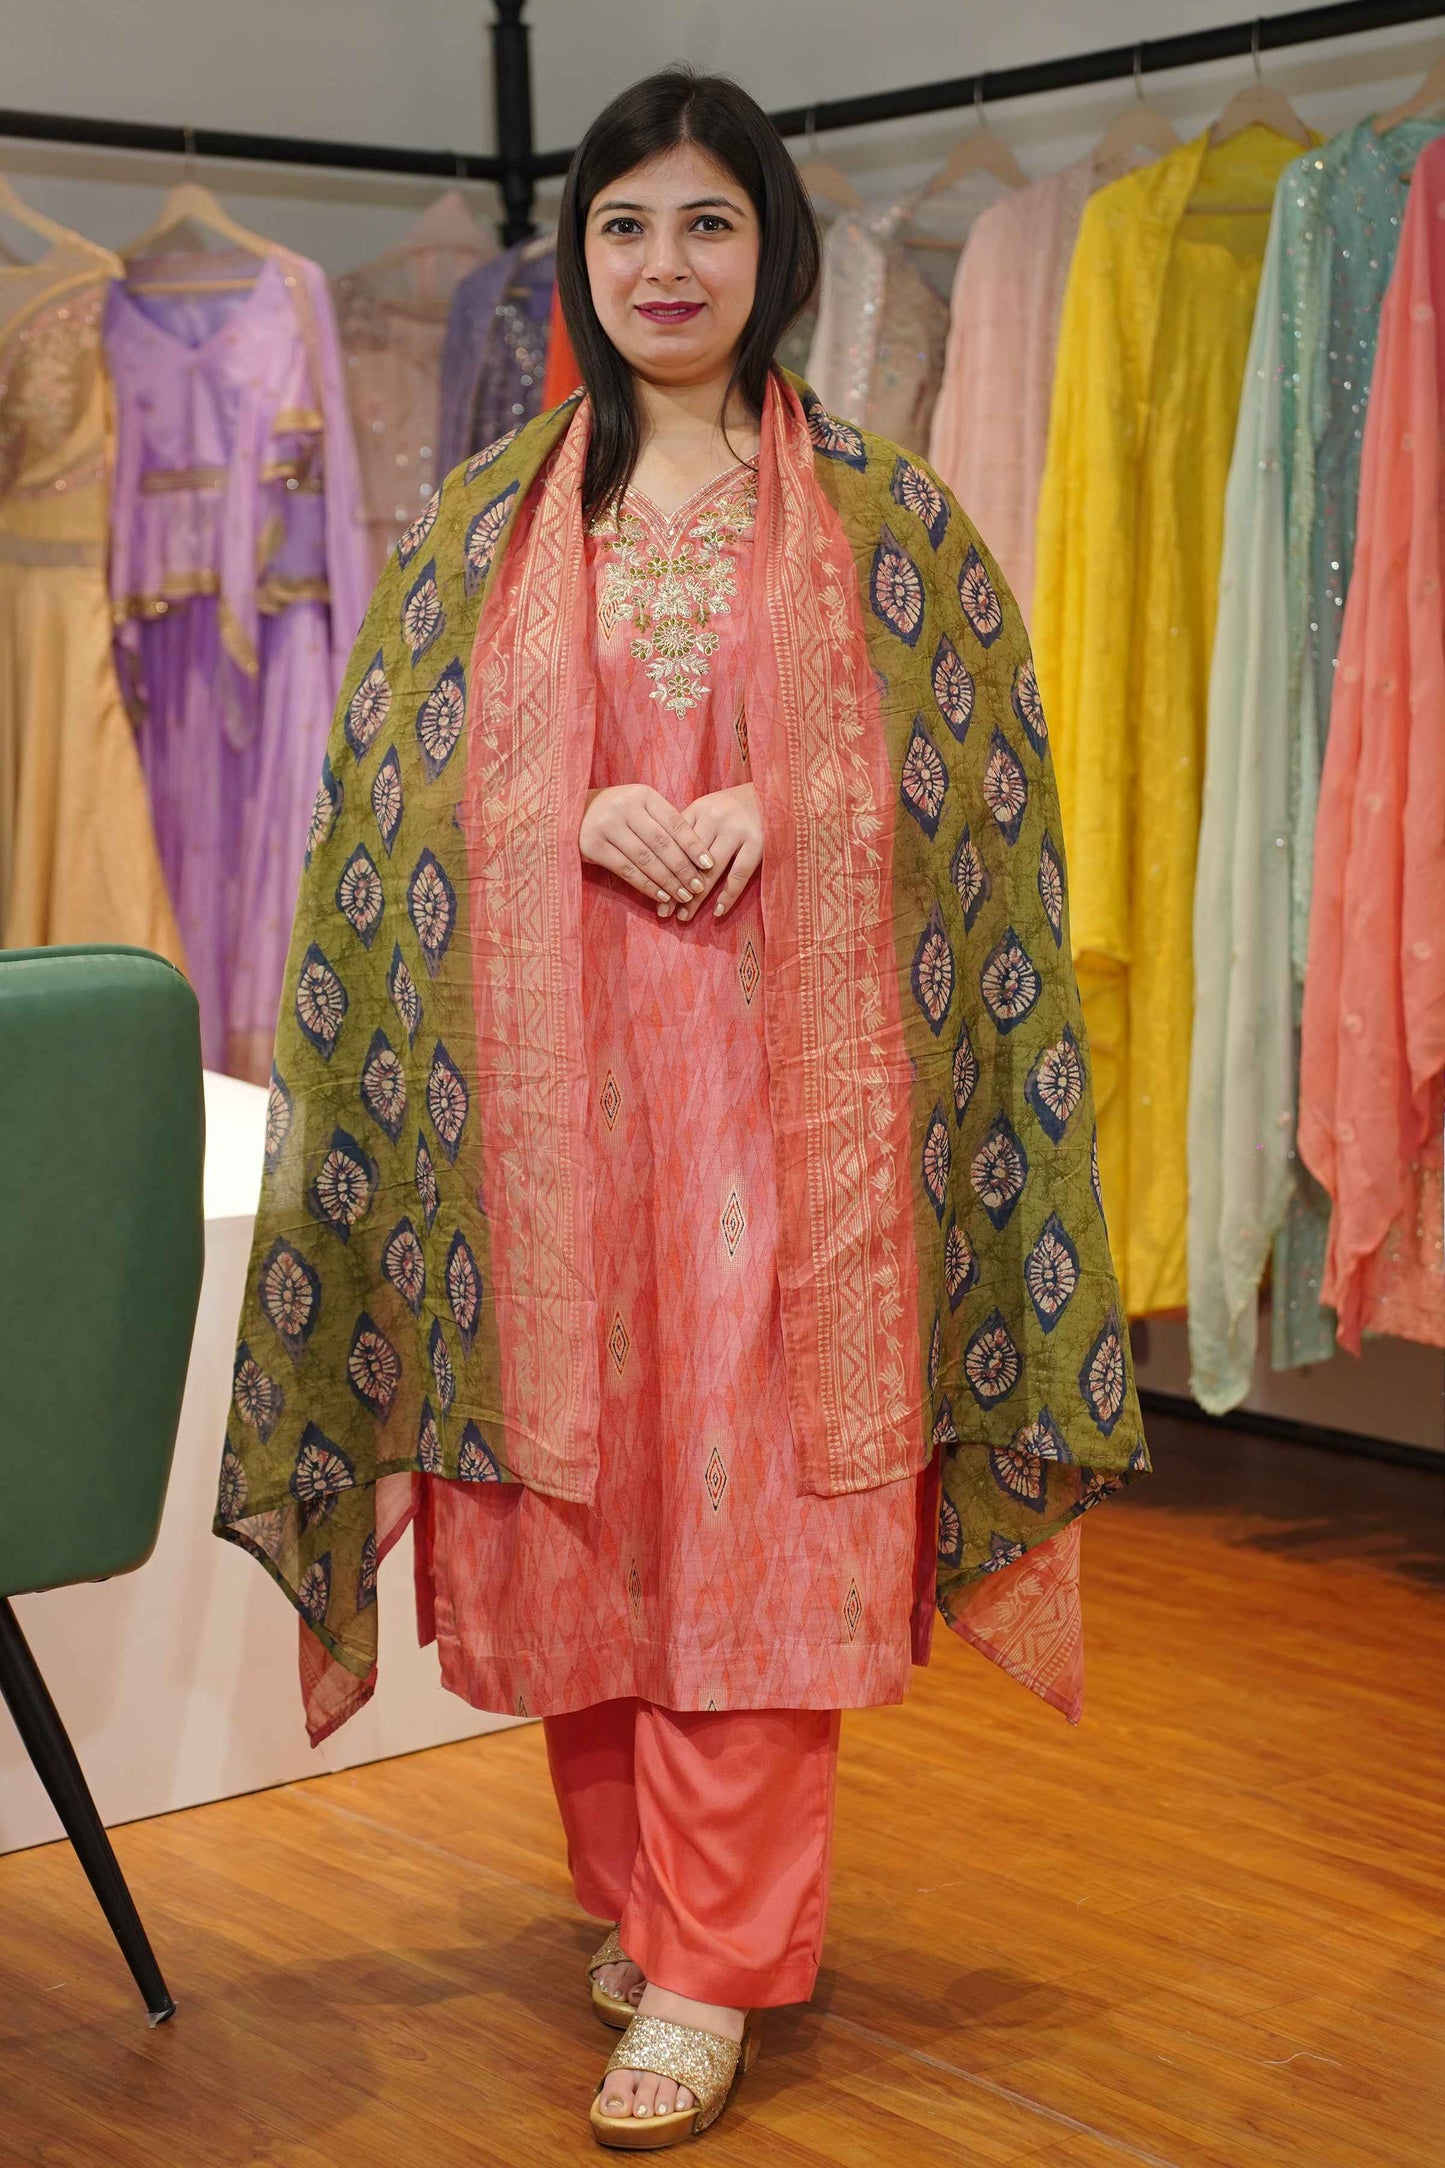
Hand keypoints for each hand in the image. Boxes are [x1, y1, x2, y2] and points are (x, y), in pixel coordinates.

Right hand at [579, 784, 713, 906]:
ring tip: (684, 896)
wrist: (568, 812)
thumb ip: (661, 823)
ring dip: (668, 881)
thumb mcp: (638, 807)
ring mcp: (607, 826)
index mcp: (643, 794)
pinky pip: (627, 870)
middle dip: (684, 868)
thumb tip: (696, 856)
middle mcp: (626, 807)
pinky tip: (661, 896)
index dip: (694, 845)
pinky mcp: (593, 846)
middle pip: (662, 843)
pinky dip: (647, 885)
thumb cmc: (614, 812)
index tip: (710, 864)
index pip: (675, 822)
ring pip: (646, 859)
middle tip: (700, 887)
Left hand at [664, 784, 761, 922]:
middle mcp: (715, 818)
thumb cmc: (738, 805)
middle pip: (689, 859)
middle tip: (665, 912)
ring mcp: (737, 830)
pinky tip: (717, 912)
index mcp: (699, 809)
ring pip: (710, 870)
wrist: (776, 790)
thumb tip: (663, 862)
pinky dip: (727, 895)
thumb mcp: (710, 807)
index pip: (674, 843)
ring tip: (685, 916)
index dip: (662, 869)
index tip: (653, 891)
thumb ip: (690, 828)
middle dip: (675, 887)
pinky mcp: (758, 842)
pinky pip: (738, 874)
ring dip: (696, 897)